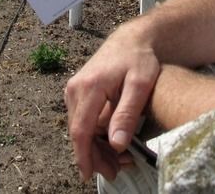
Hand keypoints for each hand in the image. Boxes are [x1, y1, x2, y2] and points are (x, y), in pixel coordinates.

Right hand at [65, 26, 161, 180]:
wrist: (132, 40)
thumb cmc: (139, 60)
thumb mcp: (140, 86)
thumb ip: (127, 114)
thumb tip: (116, 145)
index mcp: (89, 87)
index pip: (81, 130)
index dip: (84, 156)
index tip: (89, 174)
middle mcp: (75, 88)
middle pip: (79, 133)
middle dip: (95, 156)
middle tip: (117, 171)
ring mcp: (74, 90)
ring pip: (80, 129)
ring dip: (96, 148)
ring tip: (120, 160)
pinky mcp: (78, 92)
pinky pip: (83, 120)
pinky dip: (95, 135)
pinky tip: (113, 143)